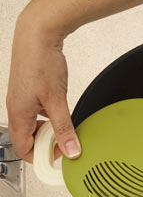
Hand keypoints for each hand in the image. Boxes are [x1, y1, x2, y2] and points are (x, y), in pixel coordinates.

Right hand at [6, 10, 80, 162]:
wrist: (38, 34)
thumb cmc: (41, 62)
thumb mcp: (57, 100)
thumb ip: (64, 127)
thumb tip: (71, 150)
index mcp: (18, 114)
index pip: (23, 149)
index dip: (40, 159)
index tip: (58, 163)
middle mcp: (17, 108)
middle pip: (28, 139)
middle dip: (46, 146)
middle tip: (66, 146)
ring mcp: (23, 100)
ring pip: (34, 126)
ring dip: (49, 132)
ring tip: (66, 130)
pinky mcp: (31, 92)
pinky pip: (39, 114)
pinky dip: (50, 119)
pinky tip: (63, 115)